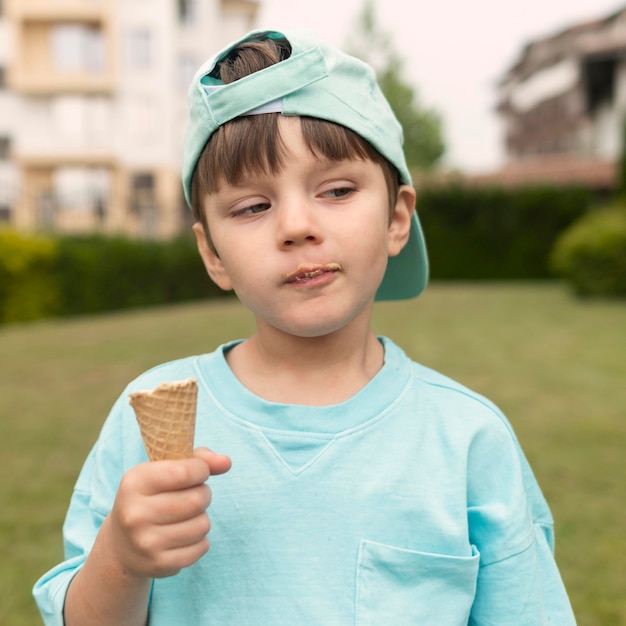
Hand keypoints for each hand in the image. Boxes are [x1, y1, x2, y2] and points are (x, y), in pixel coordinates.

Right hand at [106, 447, 230, 579]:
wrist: (121, 544)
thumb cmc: (151, 496)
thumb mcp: (164, 469)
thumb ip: (198, 459)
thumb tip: (226, 462)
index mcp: (134, 483)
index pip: (185, 472)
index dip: (201, 469)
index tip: (198, 472)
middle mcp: (135, 514)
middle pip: (197, 500)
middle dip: (203, 494)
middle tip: (191, 496)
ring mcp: (146, 543)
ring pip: (203, 524)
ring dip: (202, 517)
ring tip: (186, 516)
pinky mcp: (159, 564)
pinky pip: (202, 547)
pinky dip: (200, 539)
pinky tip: (182, 536)